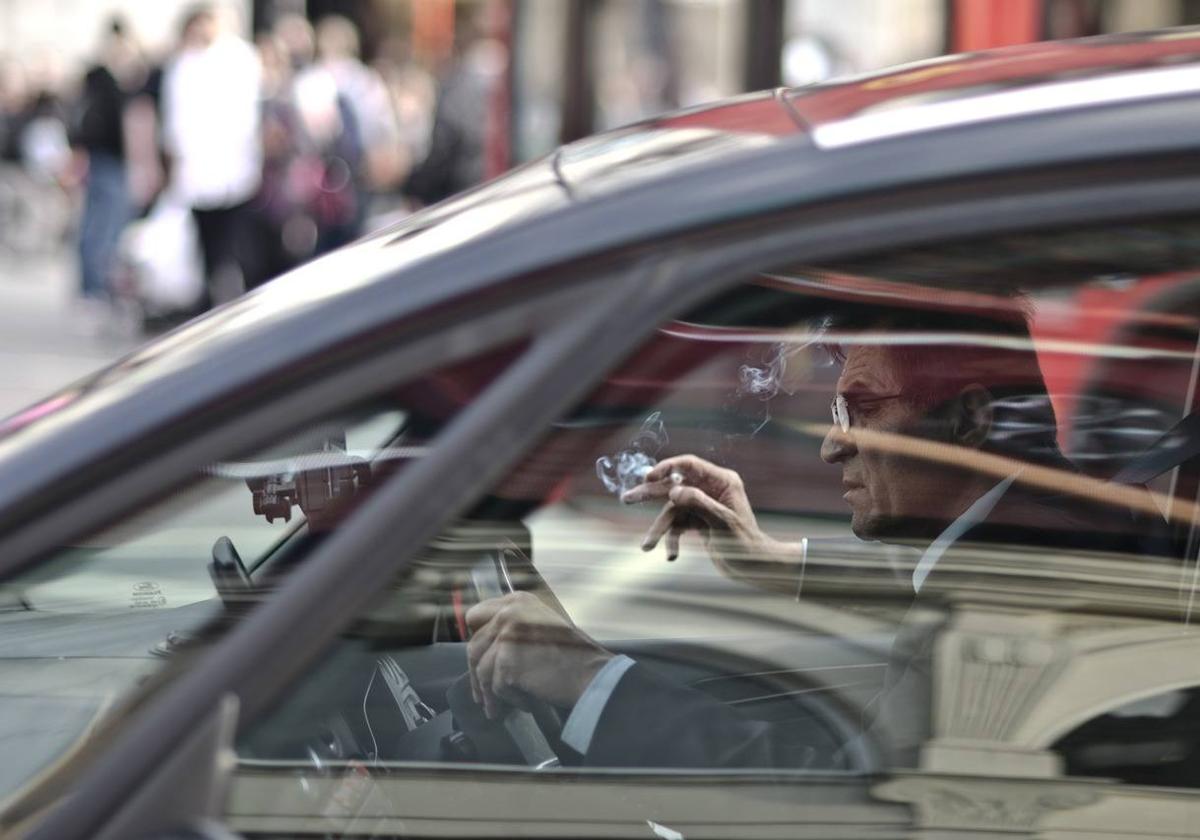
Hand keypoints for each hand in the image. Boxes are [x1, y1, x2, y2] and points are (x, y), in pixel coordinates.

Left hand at [465, 591, 612, 718]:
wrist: (590, 674)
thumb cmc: (571, 655)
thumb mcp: (540, 625)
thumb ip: (512, 627)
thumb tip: (484, 649)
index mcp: (517, 600)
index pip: (476, 616)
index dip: (477, 639)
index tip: (478, 658)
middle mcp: (509, 612)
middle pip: (475, 646)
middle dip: (476, 673)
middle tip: (481, 695)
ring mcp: (506, 635)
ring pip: (482, 670)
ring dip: (490, 693)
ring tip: (498, 708)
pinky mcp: (507, 661)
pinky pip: (496, 687)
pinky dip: (509, 700)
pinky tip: (525, 703)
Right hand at [621, 455, 794, 583]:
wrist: (754, 566)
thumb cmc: (745, 542)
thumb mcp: (722, 521)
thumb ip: (699, 503)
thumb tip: (674, 492)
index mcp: (722, 481)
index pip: (689, 466)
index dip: (667, 468)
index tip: (648, 477)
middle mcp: (710, 489)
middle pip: (674, 487)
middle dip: (650, 496)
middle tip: (627, 499)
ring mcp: (702, 505)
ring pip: (672, 511)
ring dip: (660, 529)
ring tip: (646, 546)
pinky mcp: (698, 521)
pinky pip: (678, 527)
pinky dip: (672, 540)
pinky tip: (672, 555)